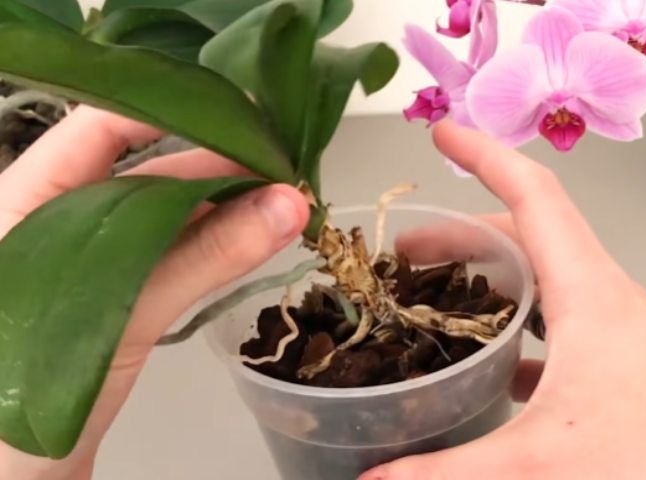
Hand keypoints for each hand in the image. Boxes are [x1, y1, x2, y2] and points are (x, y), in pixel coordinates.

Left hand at [0, 107, 308, 479]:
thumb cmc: (22, 393)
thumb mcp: (116, 311)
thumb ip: (204, 257)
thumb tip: (288, 205)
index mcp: (27, 199)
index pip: (101, 124)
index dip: (171, 108)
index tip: (241, 111)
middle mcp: (59, 220)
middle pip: (146, 170)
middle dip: (217, 166)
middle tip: (285, 169)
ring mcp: (91, 263)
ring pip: (165, 216)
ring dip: (225, 210)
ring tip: (286, 203)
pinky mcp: (116, 302)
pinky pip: (170, 258)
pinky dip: (214, 248)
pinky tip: (255, 239)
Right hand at [360, 121, 645, 479]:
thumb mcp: (540, 463)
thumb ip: (449, 472)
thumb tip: (374, 478)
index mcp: (586, 291)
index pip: (530, 195)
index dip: (483, 156)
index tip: (442, 132)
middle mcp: (601, 296)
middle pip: (523, 236)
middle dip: (461, 234)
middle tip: (408, 255)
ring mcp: (612, 326)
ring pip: (542, 277)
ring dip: (490, 275)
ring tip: (442, 296)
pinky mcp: (616, 359)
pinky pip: (557, 321)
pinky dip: (518, 324)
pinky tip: (494, 361)